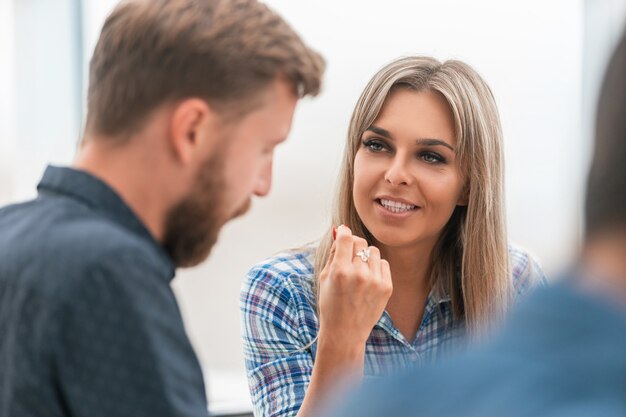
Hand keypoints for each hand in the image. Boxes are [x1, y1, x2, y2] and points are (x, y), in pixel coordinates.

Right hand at [317, 225, 392, 346]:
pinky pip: (383, 264)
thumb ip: (334, 253)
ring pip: (373, 251)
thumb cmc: (331, 304)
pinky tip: (368, 280)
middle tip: (347, 258)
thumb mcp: (325, 277)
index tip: (342, 232)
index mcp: (339, 271)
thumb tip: (341, 231)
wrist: (345, 333)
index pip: (346, 238)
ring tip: (358, 272)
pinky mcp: (386, 287)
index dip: (343, 231)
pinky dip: (375, 268)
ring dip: (365, 256)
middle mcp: (358, 275)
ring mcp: (375, 281)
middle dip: (353, 246)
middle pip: (360, 242)